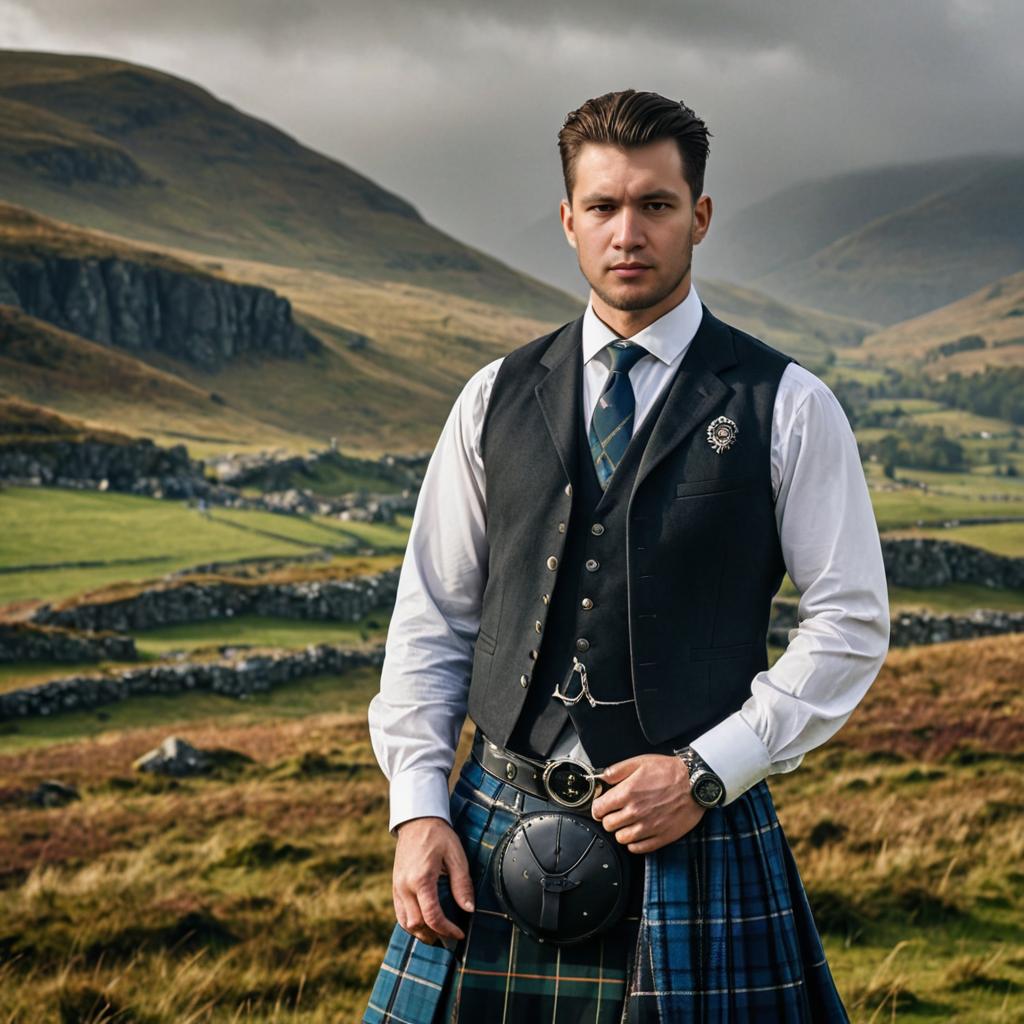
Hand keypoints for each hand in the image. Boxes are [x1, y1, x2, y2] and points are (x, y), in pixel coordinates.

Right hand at [392, 816, 474, 944]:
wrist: (417, 820)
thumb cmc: (439, 835)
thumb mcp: (456, 855)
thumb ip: (462, 883)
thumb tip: (469, 909)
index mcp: (421, 879)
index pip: (432, 917)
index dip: (447, 930)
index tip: (460, 934)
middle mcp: (405, 886)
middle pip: (416, 925)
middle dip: (434, 935)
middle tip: (451, 937)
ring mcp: (397, 887)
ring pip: (405, 923)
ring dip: (421, 933)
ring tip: (438, 934)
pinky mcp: (395, 886)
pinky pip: (400, 913)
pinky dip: (412, 924)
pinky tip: (425, 923)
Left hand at [590, 753, 705, 853]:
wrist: (695, 783)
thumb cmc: (669, 771)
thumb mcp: (640, 762)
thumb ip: (617, 770)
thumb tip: (602, 778)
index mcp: (627, 793)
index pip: (599, 808)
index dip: (598, 807)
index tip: (602, 806)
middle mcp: (635, 812)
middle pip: (608, 825)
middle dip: (609, 818)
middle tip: (616, 813)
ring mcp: (648, 827)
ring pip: (621, 838)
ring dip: (621, 831)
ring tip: (628, 823)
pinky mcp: (660, 837)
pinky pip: (638, 848)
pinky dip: (634, 843)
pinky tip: (638, 833)